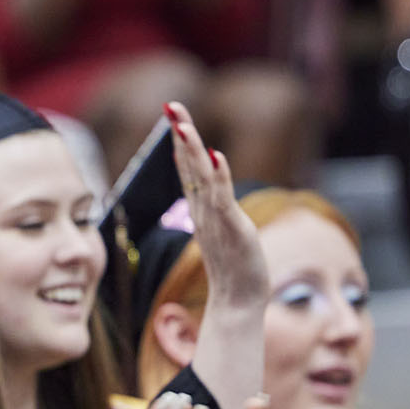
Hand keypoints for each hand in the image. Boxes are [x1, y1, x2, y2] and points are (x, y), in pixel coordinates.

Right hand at [168, 102, 266, 310]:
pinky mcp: (232, 228)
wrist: (237, 302)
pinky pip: (222, 198)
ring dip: (192, 149)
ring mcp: (215, 219)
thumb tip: (217, 198)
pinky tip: (216, 156)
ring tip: (184, 125)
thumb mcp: (225, 232)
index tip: (175, 116)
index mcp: (201, 209)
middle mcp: (203, 211)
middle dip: (181, 134)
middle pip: (189, 165)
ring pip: (201, 177)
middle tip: (172, 105)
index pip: (188, 169)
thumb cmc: (235, 269)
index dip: (182, 142)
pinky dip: (219, 177)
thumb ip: (218, 212)